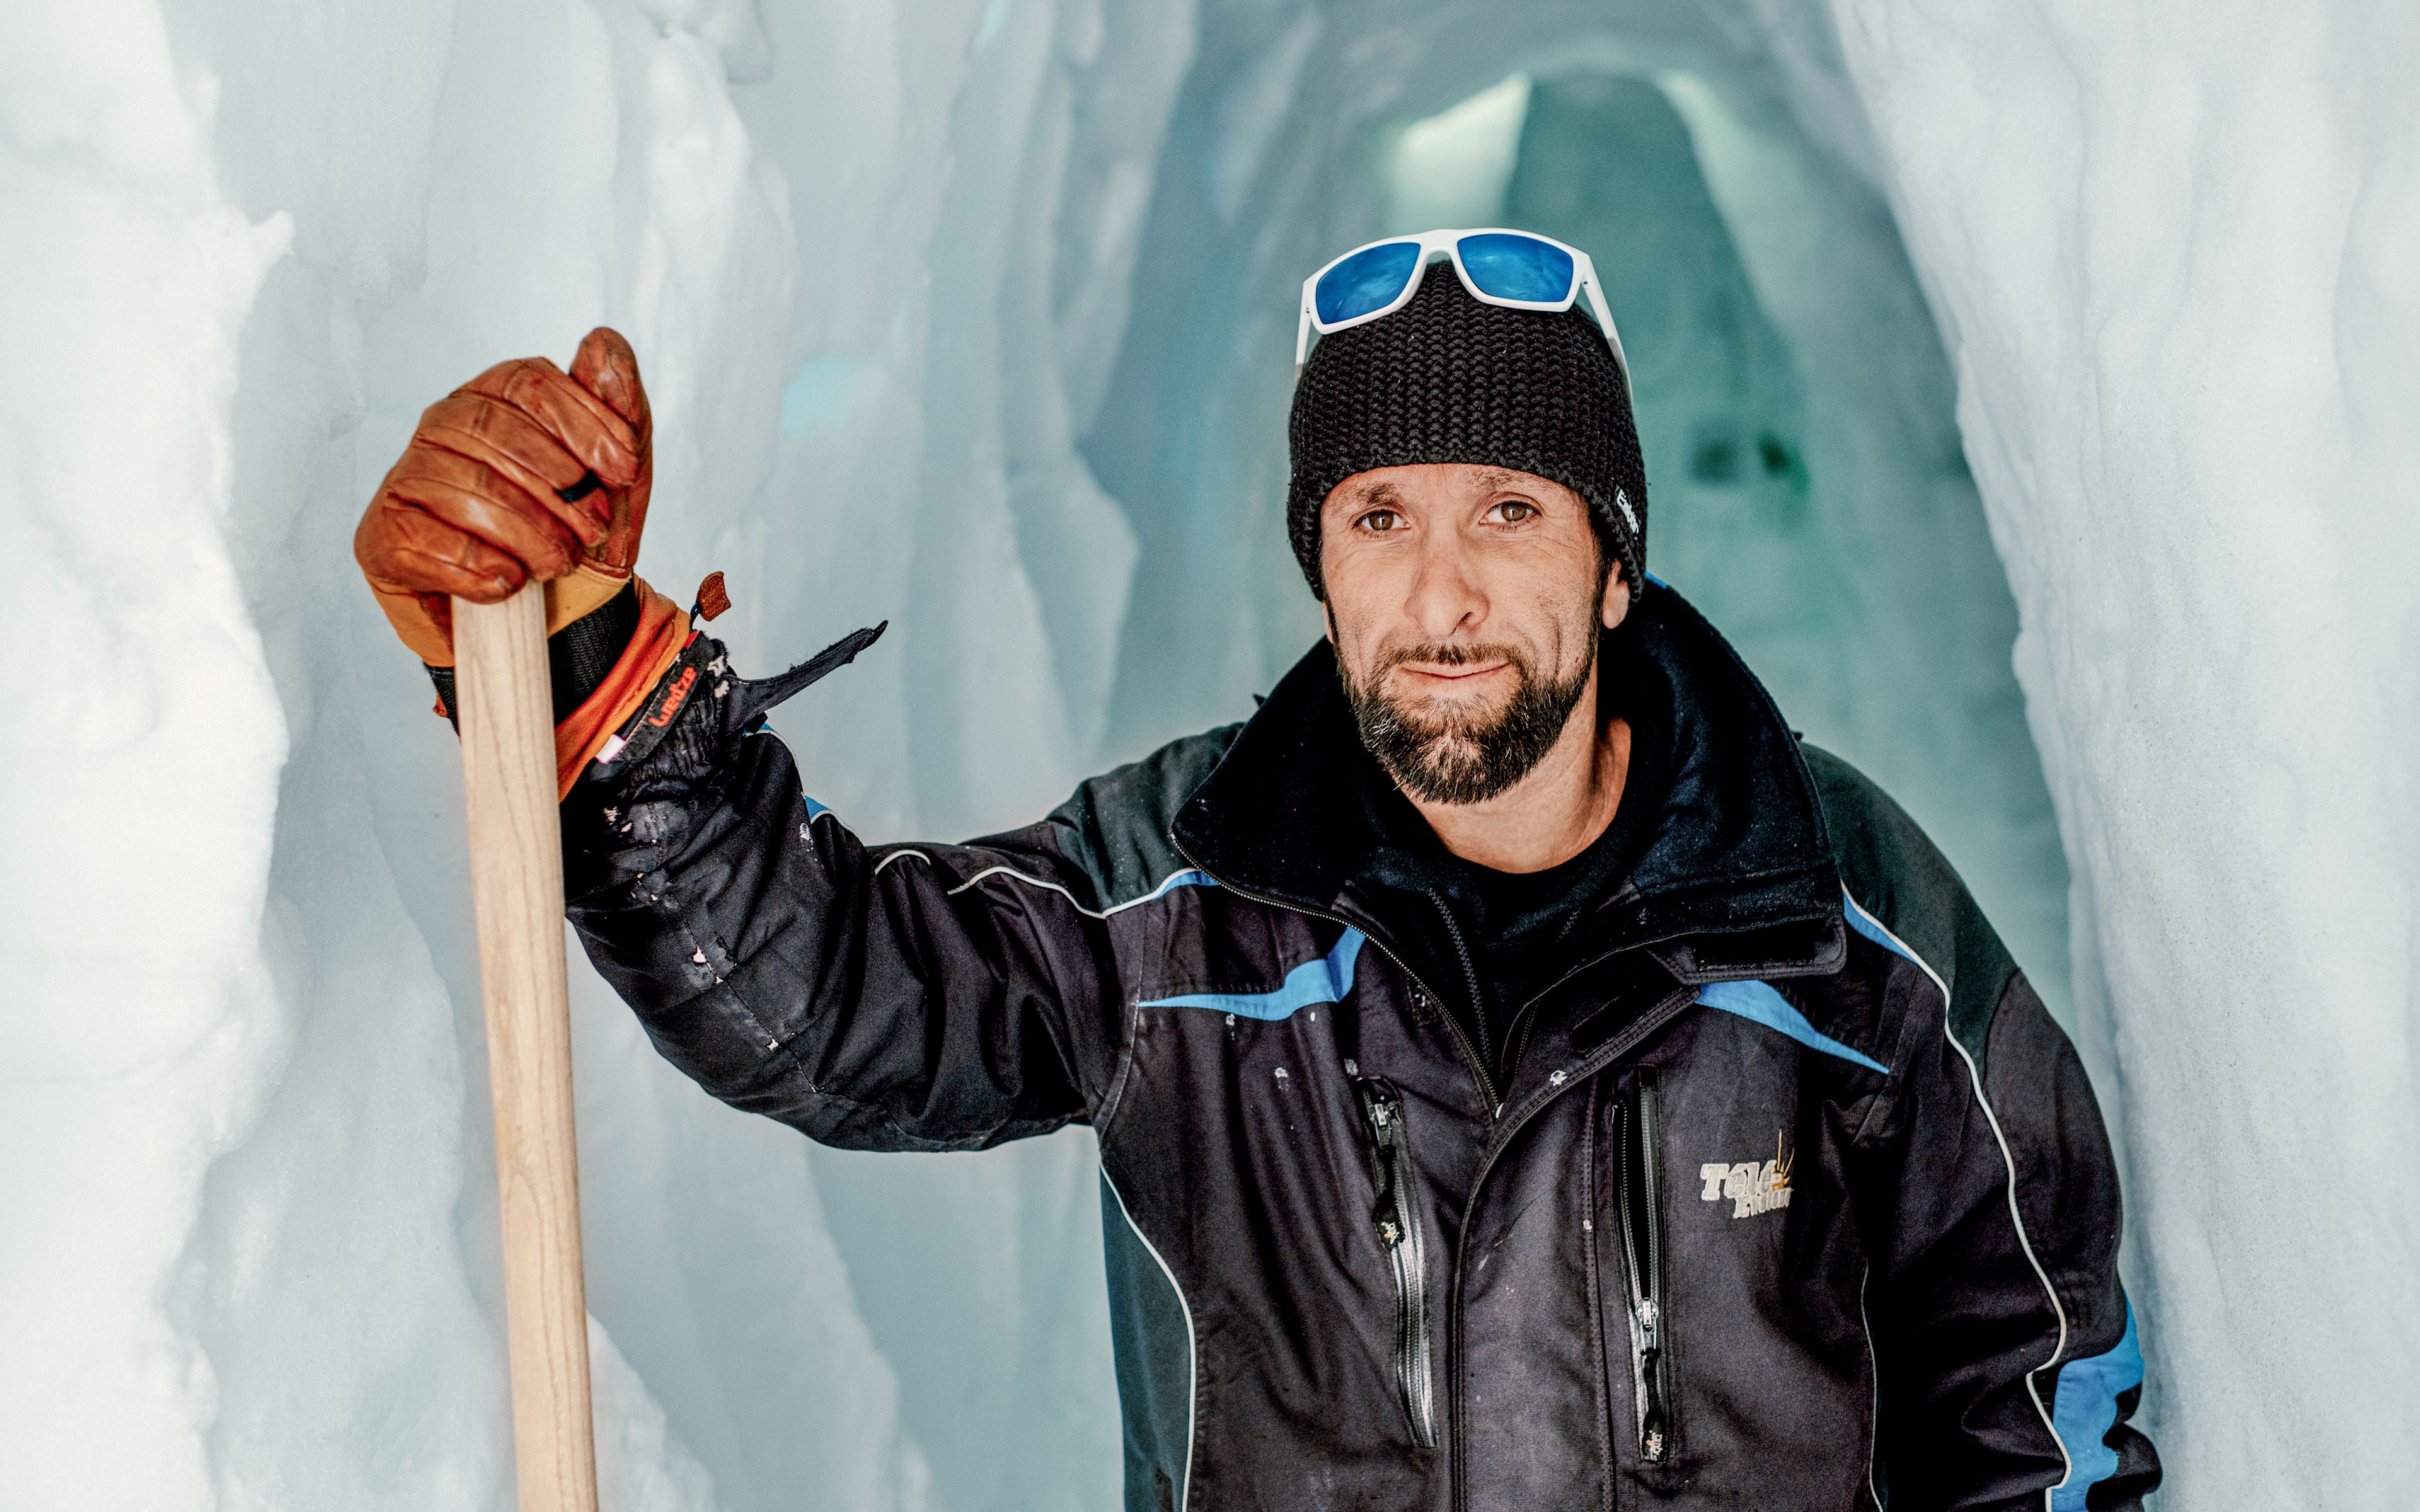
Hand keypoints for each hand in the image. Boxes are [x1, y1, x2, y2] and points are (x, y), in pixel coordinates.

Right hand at [356, 327, 654, 660]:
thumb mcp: (615, 475)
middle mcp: (441, 427)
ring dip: (527, 533)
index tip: (624, 471)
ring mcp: (406, 478)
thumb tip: (603, 340)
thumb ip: (618, 407)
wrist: (553, 615)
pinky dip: (475, 566)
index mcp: (495, 398)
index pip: (528, 382)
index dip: (583, 425)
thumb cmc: (576, 530)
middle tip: (592, 531)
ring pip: (463, 487)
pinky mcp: (381, 535)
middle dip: (558, 487)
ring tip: (556, 563)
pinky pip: (421, 538)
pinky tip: (506, 582)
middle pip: (493, 431)